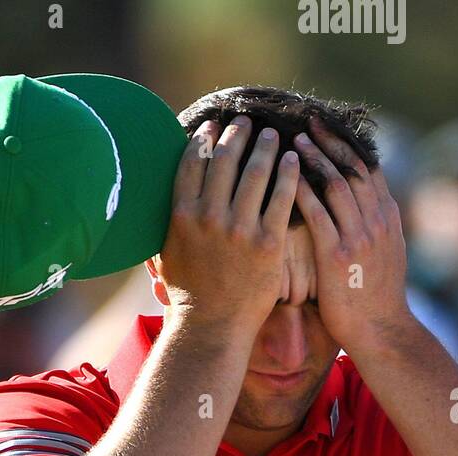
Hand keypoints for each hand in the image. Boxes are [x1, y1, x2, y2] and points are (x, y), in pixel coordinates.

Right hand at [156, 116, 300, 334]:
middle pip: (225, 160)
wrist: (211, 329)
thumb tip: (163, 199)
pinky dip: (288, 173)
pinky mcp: (268, 244)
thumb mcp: (165, 255)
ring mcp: (240, 230)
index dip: (204, 138)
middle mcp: (209, 218)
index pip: (192, 163)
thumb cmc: (188, 296)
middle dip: (237, 135)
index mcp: (182, 217)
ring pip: (255, 172)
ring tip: (273, 136)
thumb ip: (169, 223)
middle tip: (246, 123)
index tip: (214, 126)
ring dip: (265, 147)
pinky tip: (293, 160)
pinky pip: (281, 197)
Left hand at [292, 119, 412, 353]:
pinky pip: (319, 215)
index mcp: (387, 217)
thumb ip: (372, 228)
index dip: (348, 144)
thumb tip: (358, 207)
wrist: (381, 331)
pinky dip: (304, 191)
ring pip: (338, 185)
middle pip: (354, 168)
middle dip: (331, 141)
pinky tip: (287, 177)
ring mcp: (359, 237)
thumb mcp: (383, 255)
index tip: (330, 126)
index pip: (369, 169)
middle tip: (309, 119)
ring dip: (315, 159)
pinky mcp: (339, 255)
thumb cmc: (374, 299)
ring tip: (295, 140)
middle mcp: (376, 221)